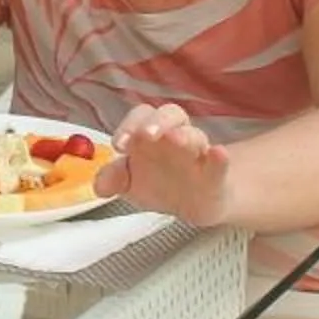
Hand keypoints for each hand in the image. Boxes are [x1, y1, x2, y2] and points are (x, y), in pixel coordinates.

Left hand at [96, 102, 234, 225]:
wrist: (193, 204)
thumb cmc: (159, 183)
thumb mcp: (130, 184)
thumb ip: (113, 179)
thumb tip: (98, 185)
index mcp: (150, 135)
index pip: (141, 117)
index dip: (129, 125)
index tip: (119, 145)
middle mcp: (174, 137)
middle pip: (170, 114)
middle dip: (158, 121)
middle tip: (147, 135)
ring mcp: (197, 153)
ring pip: (195, 135)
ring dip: (185, 135)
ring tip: (177, 138)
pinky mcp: (216, 174)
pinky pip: (220, 161)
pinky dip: (219, 157)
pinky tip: (218, 153)